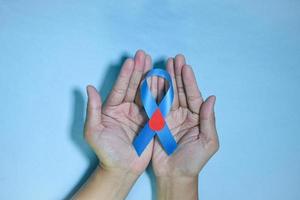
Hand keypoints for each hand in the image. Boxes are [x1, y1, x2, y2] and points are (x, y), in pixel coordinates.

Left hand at [74, 50, 153, 198]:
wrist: (121, 169)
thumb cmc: (105, 152)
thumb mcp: (93, 131)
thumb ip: (92, 109)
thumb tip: (89, 87)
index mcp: (112, 109)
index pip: (120, 88)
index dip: (125, 74)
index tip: (131, 60)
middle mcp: (126, 109)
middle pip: (134, 86)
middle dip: (139, 70)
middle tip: (144, 54)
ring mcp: (139, 115)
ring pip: (146, 93)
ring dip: (150, 78)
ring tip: (156, 64)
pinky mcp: (150, 122)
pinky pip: (155, 106)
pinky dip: (160, 94)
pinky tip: (165, 82)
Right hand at [151, 54, 218, 198]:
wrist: (174, 175)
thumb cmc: (193, 161)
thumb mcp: (207, 142)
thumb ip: (209, 120)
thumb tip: (212, 98)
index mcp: (197, 117)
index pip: (194, 95)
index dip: (190, 81)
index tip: (185, 66)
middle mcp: (183, 114)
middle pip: (181, 91)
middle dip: (177, 75)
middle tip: (175, 58)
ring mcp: (169, 117)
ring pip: (168, 94)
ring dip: (166, 79)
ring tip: (164, 64)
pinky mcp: (157, 122)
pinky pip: (156, 105)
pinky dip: (154, 92)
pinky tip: (152, 80)